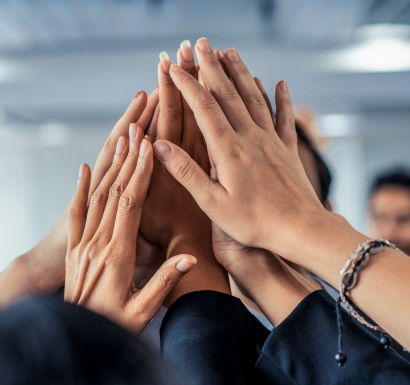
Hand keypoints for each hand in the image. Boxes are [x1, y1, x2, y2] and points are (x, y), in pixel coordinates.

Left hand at [65, 131, 195, 333]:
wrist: (79, 333)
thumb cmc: (114, 324)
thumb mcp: (142, 311)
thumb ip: (164, 283)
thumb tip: (189, 259)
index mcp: (117, 255)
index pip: (130, 204)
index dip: (140, 174)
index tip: (149, 149)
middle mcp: (98, 243)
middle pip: (114, 192)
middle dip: (128, 159)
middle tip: (138, 130)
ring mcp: (83, 243)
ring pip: (97, 196)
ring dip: (109, 165)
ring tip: (120, 138)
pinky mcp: (75, 247)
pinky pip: (76, 211)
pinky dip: (81, 186)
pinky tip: (85, 167)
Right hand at [152, 38, 323, 263]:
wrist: (299, 229)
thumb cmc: (254, 222)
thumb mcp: (212, 203)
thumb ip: (186, 172)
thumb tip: (159, 145)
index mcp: (228, 150)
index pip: (204, 108)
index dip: (187, 85)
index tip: (173, 66)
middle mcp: (250, 137)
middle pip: (228, 94)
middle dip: (212, 66)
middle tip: (201, 43)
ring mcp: (271, 141)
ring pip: (254, 98)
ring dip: (241, 73)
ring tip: (231, 52)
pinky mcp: (287, 149)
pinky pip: (284, 117)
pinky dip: (282, 98)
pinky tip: (280, 82)